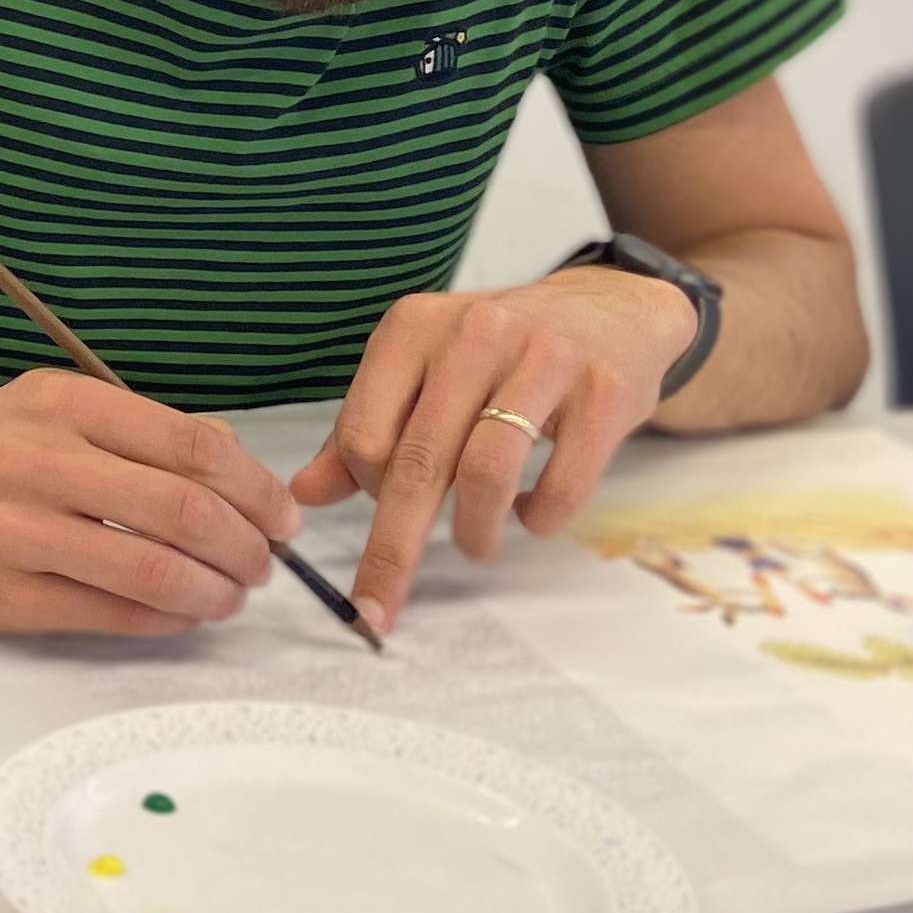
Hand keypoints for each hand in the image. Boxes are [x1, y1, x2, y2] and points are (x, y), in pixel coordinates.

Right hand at [0, 370, 296, 636]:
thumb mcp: (56, 408)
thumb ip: (143, 430)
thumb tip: (235, 459)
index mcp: (62, 403)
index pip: (190, 445)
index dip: (255, 487)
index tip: (281, 515)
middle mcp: (37, 460)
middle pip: (182, 509)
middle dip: (247, 545)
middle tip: (264, 563)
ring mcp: (16, 530)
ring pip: (152, 569)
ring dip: (215, 591)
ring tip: (231, 594)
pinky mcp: (3, 595)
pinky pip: (111, 613)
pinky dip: (167, 618)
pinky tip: (182, 612)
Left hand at [291, 269, 696, 631]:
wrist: (611, 311)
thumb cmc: (498, 354)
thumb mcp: (422, 373)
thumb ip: (362, 431)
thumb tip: (301, 495)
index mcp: (413, 327)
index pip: (363, 432)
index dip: (366, 488)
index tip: (385, 507)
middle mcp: (474, 332)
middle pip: (418, 460)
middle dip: (394, 546)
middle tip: (382, 602)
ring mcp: (543, 357)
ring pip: (485, 471)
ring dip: (474, 530)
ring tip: (476, 544)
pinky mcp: (604, 390)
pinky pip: (562, 482)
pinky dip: (539, 518)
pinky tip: (531, 513)